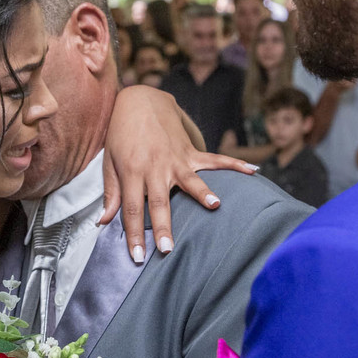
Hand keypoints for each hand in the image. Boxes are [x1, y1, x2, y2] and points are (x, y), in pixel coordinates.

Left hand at [101, 85, 257, 262]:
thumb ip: (111, 193)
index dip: (134, 235)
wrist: (139, 101)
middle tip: (167, 249)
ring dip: (202, 193)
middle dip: (163, 226)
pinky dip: (234, 164)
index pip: (131, 209)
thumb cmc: (121, 135)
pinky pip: (214, 159)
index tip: (138, 257)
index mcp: (132, 172)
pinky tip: (252, 172)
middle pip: (159, 201)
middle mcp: (154, 167)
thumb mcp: (110, 162)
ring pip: (190, 180)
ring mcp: (175, 158)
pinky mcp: (190, 151)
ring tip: (215, 206)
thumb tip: (105, 221)